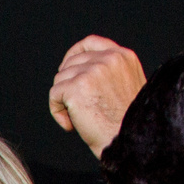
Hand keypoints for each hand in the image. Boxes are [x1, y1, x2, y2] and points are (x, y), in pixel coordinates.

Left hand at [48, 36, 145, 158]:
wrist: (130, 141)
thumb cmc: (128, 123)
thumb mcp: (127, 86)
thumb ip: (110, 73)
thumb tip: (79, 70)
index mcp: (123, 56)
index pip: (90, 43)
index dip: (74, 53)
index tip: (66, 67)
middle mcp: (108, 59)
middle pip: (71, 63)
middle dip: (68, 84)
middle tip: (76, 108)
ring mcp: (92, 72)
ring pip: (61, 79)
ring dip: (63, 101)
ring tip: (78, 119)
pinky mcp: (76, 87)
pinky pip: (54, 94)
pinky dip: (57, 111)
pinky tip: (71, 125)